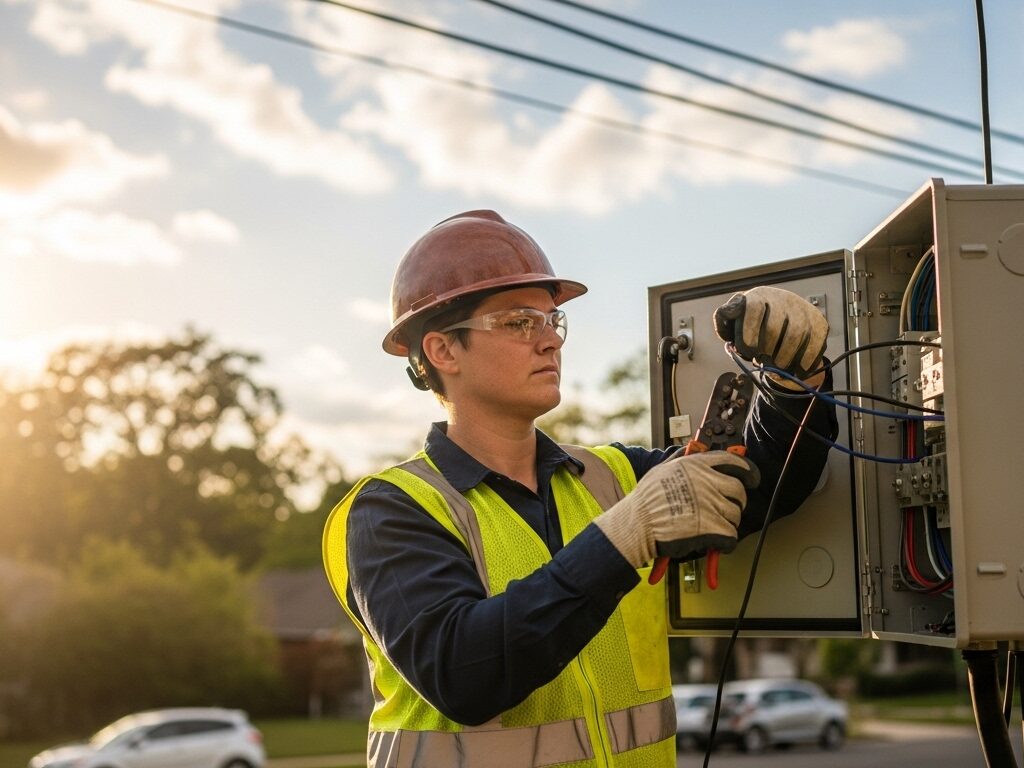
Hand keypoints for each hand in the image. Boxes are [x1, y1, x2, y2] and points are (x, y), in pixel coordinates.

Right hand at [594, 451, 758, 568]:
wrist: (636, 525)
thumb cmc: (645, 502)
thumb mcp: (661, 470)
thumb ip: (680, 460)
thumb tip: (689, 451)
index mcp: (696, 466)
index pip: (733, 462)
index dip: (747, 471)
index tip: (751, 478)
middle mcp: (706, 482)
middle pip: (739, 490)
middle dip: (737, 502)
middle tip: (729, 509)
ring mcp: (710, 504)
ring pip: (735, 515)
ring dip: (727, 523)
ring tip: (712, 527)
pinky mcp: (711, 528)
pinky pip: (731, 536)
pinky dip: (725, 543)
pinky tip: (715, 543)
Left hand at [713, 286, 828, 381]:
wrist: (783, 317)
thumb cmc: (753, 323)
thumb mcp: (734, 320)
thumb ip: (725, 320)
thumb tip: (727, 318)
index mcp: (758, 297)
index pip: (754, 309)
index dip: (750, 332)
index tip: (748, 351)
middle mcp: (782, 299)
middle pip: (775, 326)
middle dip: (767, 349)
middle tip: (763, 361)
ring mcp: (803, 310)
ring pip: (796, 335)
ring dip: (785, 358)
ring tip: (777, 368)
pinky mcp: (819, 322)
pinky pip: (816, 342)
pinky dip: (806, 360)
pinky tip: (798, 370)